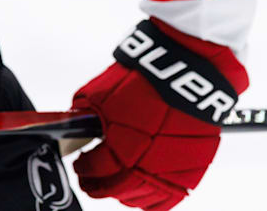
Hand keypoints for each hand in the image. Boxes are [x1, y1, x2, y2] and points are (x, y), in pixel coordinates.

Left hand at [71, 19, 246, 210]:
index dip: (84, 169)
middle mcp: (146, 164)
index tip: (81, 165)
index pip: (95, 170)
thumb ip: (85, 116)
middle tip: (91, 182)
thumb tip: (75, 129)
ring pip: (140, 199)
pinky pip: (168, 199)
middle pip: (116, 190)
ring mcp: (170, 170)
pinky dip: (152, 200)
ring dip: (123, 195)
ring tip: (116, 185)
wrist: (187, 70)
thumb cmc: (145, 78)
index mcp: (122, 146)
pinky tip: (142, 192)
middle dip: (98, 186)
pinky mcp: (191, 170)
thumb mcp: (101, 93)